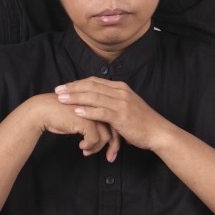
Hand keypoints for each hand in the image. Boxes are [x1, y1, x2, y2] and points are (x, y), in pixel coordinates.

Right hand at [28, 93, 117, 157]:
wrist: (43, 110)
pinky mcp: (86, 121)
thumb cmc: (59, 113)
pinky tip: (81, 147)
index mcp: (98, 102)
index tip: (113, 149)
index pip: (114, 120)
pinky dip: (89, 146)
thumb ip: (93, 121)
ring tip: (88, 152)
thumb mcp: (80, 115)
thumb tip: (104, 137)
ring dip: (97, 148)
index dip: (116, 136)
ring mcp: (93, 113)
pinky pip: (94, 139)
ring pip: (105, 136)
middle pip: (114, 128)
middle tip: (111, 157)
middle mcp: (98, 106)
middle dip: (114, 145)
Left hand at [52, 78, 168, 161]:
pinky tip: (76, 111)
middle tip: (57, 90)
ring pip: (94, 97)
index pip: (94, 81)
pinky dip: (88, 111)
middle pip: (91, 86)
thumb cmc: (141, 123)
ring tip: (61, 99)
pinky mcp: (122, 116)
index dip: (77, 83)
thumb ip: (112, 102)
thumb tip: (96, 102)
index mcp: (120, 88)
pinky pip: (102, 112)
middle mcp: (120, 92)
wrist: (158, 132)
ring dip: (76, 98)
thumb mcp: (126, 107)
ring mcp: (122, 103)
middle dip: (72, 88)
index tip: (64, 86)